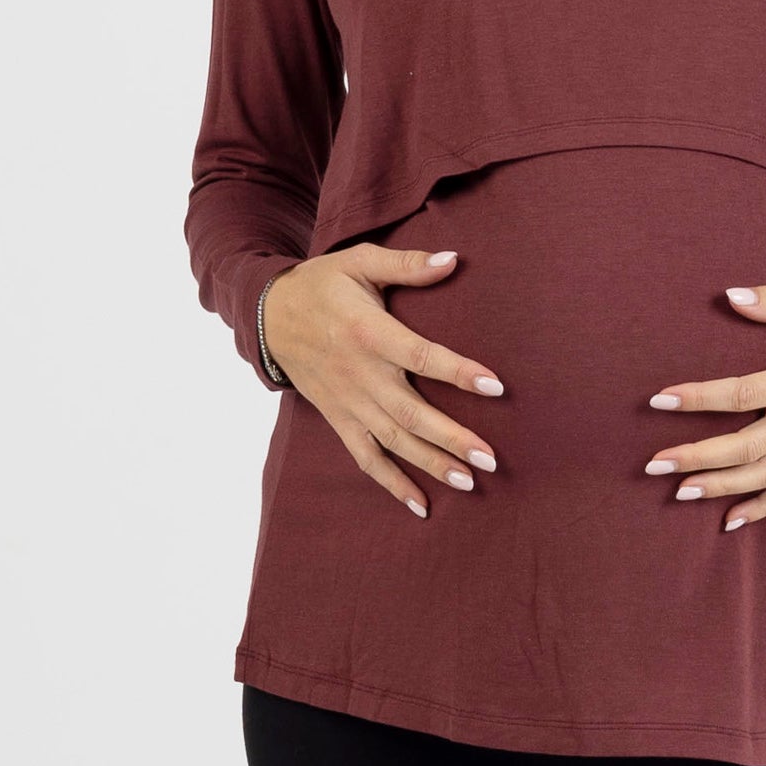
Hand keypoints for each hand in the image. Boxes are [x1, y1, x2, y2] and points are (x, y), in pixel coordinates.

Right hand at [261, 245, 505, 518]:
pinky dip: (392, 483)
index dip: (459, 373)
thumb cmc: (323, 284)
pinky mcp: (339, 419)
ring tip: (469, 482)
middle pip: (411, 413)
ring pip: (394, 441)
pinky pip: (366, 457)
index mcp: (369, 332)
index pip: (421, 356)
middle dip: (452, 438)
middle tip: (491, 459)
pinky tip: (421, 506)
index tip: (496, 387)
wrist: (269, 315)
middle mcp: (360, 374)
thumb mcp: (361, 261)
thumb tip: (454, 259)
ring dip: (431, 464)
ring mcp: (348, 402)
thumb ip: (408, 264)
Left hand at [642, 281, 765, 531]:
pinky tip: (729, 520)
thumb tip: (730, 295)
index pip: (741, 393)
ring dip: (719, 486)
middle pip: (744, 447)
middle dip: (696, 456)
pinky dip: (762, 509)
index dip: (697, 398)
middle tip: (653, 462)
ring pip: (764, 476)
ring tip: (678, 490)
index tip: (658, 400)